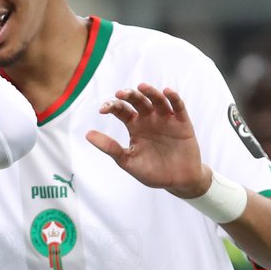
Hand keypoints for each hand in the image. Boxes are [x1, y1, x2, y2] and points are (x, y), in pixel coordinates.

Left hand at [85, 85, 210, 198]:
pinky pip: (178, 107)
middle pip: (138, 101)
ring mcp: (166, 119)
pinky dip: (174, 98)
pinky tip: (167, 92)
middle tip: (121, 94)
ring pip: (157, 100)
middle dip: (130, 95)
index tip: (103, 109)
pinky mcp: (182, 123)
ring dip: (150, 92)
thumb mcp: (128, 161)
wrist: (177, 182)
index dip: (112, 106)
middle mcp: (149, 119)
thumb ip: (110, 148)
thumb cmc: (152, 172)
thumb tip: (87, 134)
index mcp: (134, 126)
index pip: (121, 111)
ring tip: (142, 87)